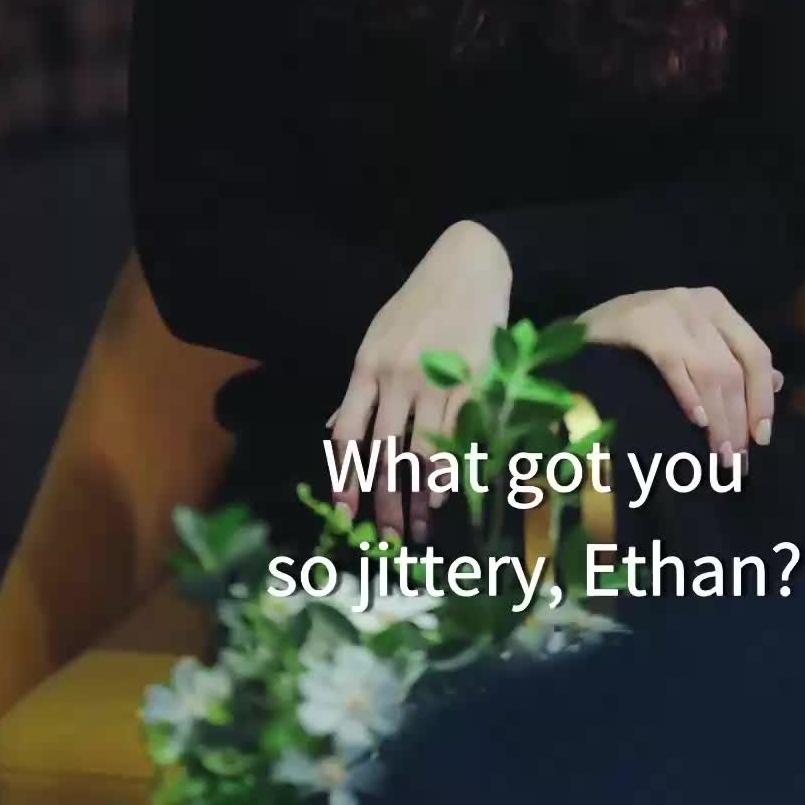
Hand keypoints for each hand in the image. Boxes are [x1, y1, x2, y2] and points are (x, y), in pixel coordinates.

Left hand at [326, 220, 511, 542]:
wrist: (467, 265)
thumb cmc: (419, 303)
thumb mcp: (377, 337)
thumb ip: (359, 387)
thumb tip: (333, 429)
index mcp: (367, 367)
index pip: (347, 434)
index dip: (344, 478)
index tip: (343, 513)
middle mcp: (396, 377)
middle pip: (384, 453)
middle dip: (383, 502)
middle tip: (385, 539)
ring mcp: (435, 379)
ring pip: (423, 451)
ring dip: (420, 496)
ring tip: (419, 526)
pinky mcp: (472, 379)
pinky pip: (458, 434)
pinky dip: (451, 468)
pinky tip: (447, 492)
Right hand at [578, 286, 783, 464]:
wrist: (580, 330)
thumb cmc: (639, 339)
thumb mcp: (691, 340)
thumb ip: (730, 357)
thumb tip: (778, 383)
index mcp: (716, 305)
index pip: (756, 353)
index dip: (762, 398)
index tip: (760, 439)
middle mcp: (697, 303)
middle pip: (735, 367)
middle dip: (740, 418)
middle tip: (736, 460)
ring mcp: (669, 310)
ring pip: (711, 371)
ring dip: (719, 419)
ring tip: (718, 455)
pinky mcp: (640, 323)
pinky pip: (675, 364)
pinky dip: (688, 395)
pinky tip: (695, 422)